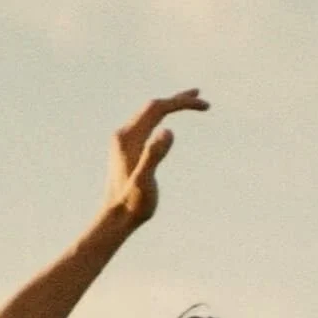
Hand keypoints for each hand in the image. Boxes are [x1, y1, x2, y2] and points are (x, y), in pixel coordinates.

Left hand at [104, 90, 207, 229]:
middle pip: (153, 107)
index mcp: (129, 137)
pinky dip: (161, 118)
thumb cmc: (132, 204)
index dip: (180, 103)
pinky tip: (168, 123)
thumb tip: (168, 130)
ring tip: (188, 101)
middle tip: (202, 98)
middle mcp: (124, 133)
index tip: (202, 104)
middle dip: (177, 101)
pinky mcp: (127, 148)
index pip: (157, 109)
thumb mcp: (144, 181)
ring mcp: (124, 140)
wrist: (115, 218)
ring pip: (149, 114)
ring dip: (170, 106)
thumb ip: (154, 155)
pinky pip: (146, 124)